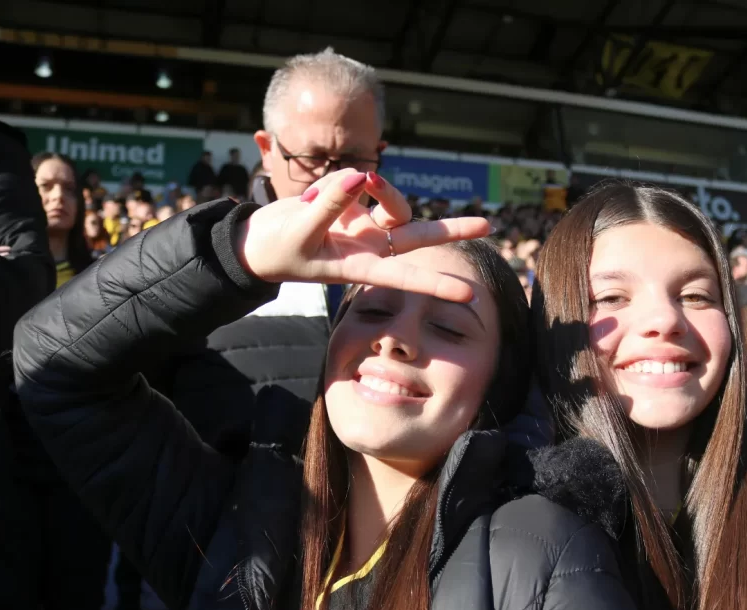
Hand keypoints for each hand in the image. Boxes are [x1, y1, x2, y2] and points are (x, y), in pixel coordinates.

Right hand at [240, 169, 489, 301]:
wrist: (258, 241)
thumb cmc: (277, 250)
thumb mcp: (299, 233)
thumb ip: (329, 205)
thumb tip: (357, 177)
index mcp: (361, 265)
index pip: (406, 276)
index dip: (436, 285)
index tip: (468, 295)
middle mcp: (370, 245)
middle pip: (419, 235)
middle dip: (452, 230)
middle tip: (488, 225)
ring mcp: (363, 224)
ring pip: (390, 200)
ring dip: (378, 188)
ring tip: (341, 190)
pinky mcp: (351, 204)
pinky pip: (356, 184)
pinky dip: (337, 184)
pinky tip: (311, 198)